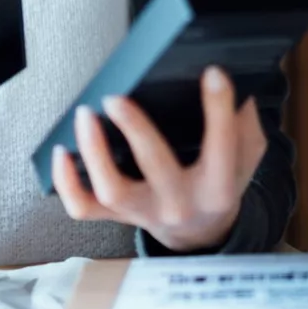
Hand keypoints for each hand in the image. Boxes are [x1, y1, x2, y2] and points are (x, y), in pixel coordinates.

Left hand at [52, 65, 266, 253]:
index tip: (213, 74)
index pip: (222, 146)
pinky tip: (61, 152)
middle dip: (135, 129)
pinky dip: (67, 183)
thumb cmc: (220, 186)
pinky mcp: (118, 215)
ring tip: (84, 115)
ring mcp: (144, 212)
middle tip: (117, 97)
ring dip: (94, 152)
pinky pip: (84, 207)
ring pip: (112, 190)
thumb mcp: (246, 161)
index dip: (219, 108)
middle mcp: (180, 203)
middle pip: (157, 167)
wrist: (201, 234)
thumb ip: (246, 128)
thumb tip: (238, 93)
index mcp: (217, 188)